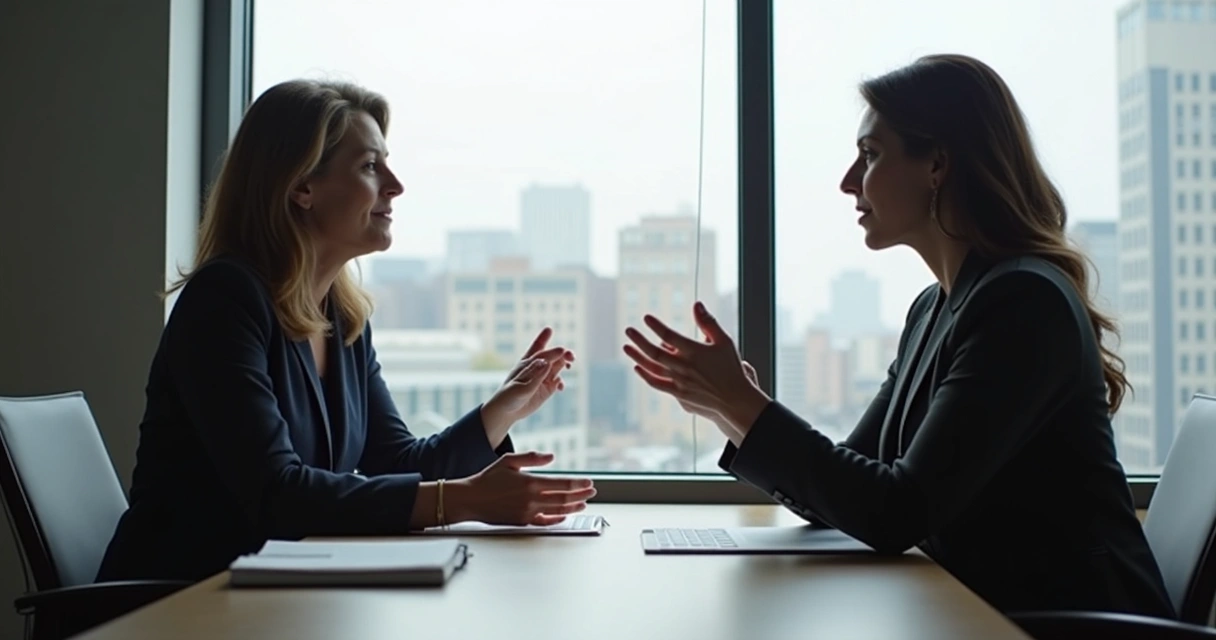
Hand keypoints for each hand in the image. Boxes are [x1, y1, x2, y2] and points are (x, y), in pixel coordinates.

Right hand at [447, 452, 595, 525]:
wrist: (470, 500)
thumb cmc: (487, 479)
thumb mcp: (508, 461)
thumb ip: (532, 458)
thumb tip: (552, 456)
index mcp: (530, 483)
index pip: (562, 484)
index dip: (578, 484)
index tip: (589, 482)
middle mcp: (531, 499)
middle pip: (563, 498)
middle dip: (581, 495)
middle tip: (592, 491)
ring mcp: (527, 513)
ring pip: (557, 511)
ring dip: (573, 507)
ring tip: (583, 503)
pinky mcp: (522, 522)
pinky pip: (544, 522)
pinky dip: (557, 519)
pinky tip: (564, 515)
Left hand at [481, 327, 574, 444]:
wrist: (506, 412)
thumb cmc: (508, 395)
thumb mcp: (521, 386)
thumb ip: (535, 375)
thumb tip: (547, 362)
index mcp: (527, 362)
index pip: (537, 347)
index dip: (543, 337)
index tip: (548, 329)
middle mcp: (537, 367)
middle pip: (553, 355)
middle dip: (562, 352)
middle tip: (570, 356)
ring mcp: (543, 378)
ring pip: (558, 366)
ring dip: (565, 363)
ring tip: (569, 365)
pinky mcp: (547, 389)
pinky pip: (558, 382)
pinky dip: (561, 383)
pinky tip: (560, 387)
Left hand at [623, 302, 770, 443]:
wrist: (734, 399)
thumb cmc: (730, 368)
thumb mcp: (723, 341)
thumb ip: (708, 322)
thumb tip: (696, 304)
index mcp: (695, 352)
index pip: (669, 336)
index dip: (656, 326)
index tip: (646, 318)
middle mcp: (684, 367)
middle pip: (655, 352)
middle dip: (639, 340)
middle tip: (628, 330)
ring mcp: (679, 381)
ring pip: (652, 368)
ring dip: (638, 356)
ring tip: (627, 347)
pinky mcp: (678, 394)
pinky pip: (657, 384)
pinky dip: (645, 376)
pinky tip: (638, 367)